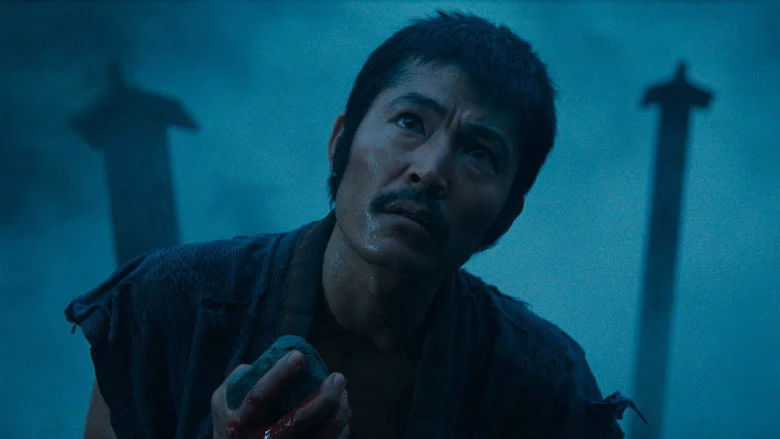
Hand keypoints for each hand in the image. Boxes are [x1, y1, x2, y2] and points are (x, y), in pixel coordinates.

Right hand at [211, 350, 350, 438]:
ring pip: (316, 437)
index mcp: (240, 423)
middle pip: (297, 420)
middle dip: (322, 398)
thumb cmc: (229, 424)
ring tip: (344, 393)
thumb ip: (237, 378)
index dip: (278, 375)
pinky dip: (338, 429)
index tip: (299, 355)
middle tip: (338, 377)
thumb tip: (269, 359)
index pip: (258, 397)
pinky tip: (343, 412)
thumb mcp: (220, 401)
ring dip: (336, 414)